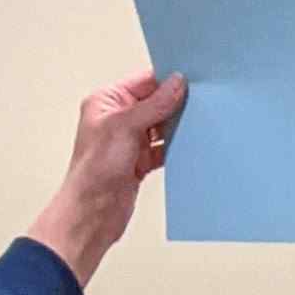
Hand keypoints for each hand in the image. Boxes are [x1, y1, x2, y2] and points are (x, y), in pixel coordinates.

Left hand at [31, 70, 185, 283]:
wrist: (92, 212)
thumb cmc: (95, 170)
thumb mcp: (125, 127)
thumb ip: (154, 105)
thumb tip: (176, 83)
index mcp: (107, 102)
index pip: (143, 82)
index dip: (167, 81)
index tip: (193, 81)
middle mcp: (118, 119)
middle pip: (156, 103)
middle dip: (176, 105)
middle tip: (202, 104)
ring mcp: (130, 141)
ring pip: (162, 126)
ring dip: (178, 128)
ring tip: (199, 126)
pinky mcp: (140, 161)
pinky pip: (164, 148)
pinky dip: (176, 148)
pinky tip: (190, 148)